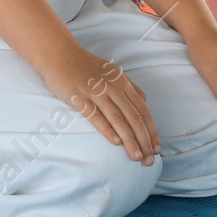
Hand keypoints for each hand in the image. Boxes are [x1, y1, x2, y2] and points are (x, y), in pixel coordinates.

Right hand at [41, 47, 159, 164]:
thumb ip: (129, 87)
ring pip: (118, 119)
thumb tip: (144, 102)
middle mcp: (113, 87)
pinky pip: (95, 115)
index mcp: (122, 83)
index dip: (152, 131)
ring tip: (136, 156)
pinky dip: (107, 129)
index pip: (143, 110)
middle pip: (134, 117)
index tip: (156, 148)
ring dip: (129, 140)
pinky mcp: (79, 97)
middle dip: (144, 140)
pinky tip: (115, 142)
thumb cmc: (87, 66)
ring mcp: (96, 92)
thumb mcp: (113, 72)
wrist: (60, 55)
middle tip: (149, 160)